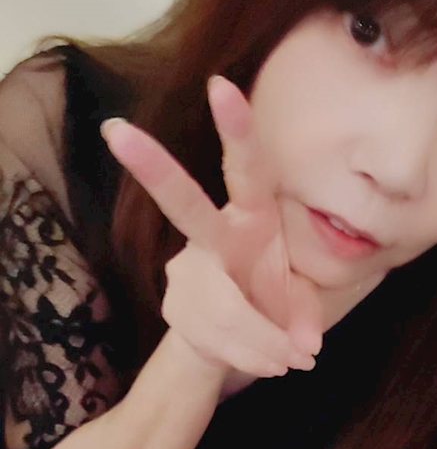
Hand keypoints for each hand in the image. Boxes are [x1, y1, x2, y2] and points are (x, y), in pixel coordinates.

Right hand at [101, 76, 322, 379]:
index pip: (247, 170)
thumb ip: (308, 315)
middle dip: (152, 169)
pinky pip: (218, 339)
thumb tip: (306, 345)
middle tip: (117, 131)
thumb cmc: (273, 297)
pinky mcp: (177, 307)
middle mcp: (214, 235)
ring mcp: (189, 270)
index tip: (221, 85)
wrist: (237, 339)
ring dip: (264, 341)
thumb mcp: (302, 301)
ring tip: (292, 361)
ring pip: (223, 307)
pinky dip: (253, 358)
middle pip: (184, 205)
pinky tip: (270, 363)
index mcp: (252, 216)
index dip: (236, 131)